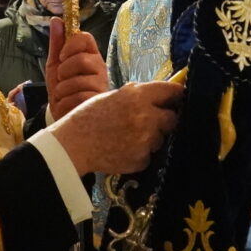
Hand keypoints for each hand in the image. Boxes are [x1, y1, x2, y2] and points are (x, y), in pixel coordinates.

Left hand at [45, 20, 107, 121]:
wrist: (65, 115)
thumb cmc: (63, 88)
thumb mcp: (55, 65)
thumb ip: (57, 44)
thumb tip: (56, 20)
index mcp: (90, 55)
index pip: (85, 38)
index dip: (70, 45)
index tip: (62, 56)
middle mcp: (100, 68)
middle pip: (82, 59)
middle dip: (64, 71)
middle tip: (62, 79)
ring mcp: (101, 86)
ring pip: (77, 81)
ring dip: (62, 90)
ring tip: (65, 95)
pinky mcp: (98, 103)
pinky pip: (77, 98)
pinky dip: (65, 102)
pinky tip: (69, 105)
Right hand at [46, 80, 184, 175]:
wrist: (73, 144)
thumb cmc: (88, 117)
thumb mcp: (113, 96)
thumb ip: (138, 95)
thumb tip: (161, 94)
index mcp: (138, 96)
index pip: (172, 91)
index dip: (176, 95)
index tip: (177, 98)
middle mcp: (146, 116)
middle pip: (172, 118)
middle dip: (163, 120)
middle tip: (148, 122)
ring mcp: (145, 140)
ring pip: (160, 138)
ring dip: (150, 138)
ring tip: (126, 137)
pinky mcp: (141, 159)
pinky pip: (148, 155)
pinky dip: (139, 153)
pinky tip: (121, 149)